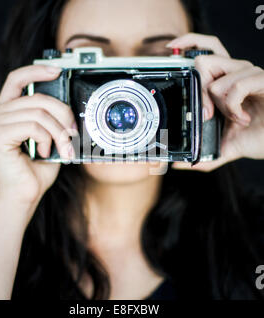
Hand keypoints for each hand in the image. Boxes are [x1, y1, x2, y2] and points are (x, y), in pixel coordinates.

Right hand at [0, 65, 77, 210]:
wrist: (25, 193)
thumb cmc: (37, 167)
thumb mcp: (50, 137)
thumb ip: (52, 119)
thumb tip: (69, 107)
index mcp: (9, 111)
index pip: (18, 79)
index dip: (37, 71)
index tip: (57, 71)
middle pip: (39, 98)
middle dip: (63, 115)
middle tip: (72, 134)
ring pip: (40, 114)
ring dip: (58, 133)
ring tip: (61, 148)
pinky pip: (33, 126)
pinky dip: (46, 140)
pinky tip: (44, 152)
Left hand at [167, 33, 263, 171]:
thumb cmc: (257, 137)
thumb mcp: (224, 148)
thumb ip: (203, 154)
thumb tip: (180, 165)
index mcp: (224, 82)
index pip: (205, 51)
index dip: (188, 43)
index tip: (171, 49)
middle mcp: (235, 73)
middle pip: (204, 61)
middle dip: (199, 92)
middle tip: (208, 114)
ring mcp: (249, 75)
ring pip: (216, 81)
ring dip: (221, 107)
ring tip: (235, 119)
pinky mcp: (262, 80)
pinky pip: (236, 86)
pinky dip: (233, 107)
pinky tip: (242, 117)